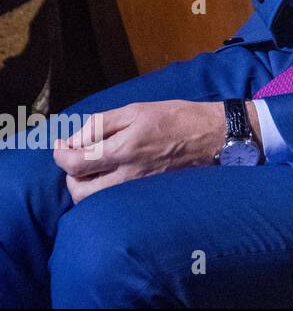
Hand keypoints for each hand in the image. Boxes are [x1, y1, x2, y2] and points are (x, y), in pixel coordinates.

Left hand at [53, 101, 226, 202]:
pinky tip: (111, 175)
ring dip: (86, 186)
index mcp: (122, 150)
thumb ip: (102, 124)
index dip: (60, 154)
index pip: (74, 164)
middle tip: (75, 159)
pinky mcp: (148, 195)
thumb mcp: (137, 110)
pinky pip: (115, 199)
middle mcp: (127, 175)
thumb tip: (75, 139)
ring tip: (93, 168)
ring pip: (96, 200)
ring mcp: (138, 189)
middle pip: (80, 191)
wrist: (214, 136)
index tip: (61, 144)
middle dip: (70, 176)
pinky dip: (105, 191)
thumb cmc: (177, 118)